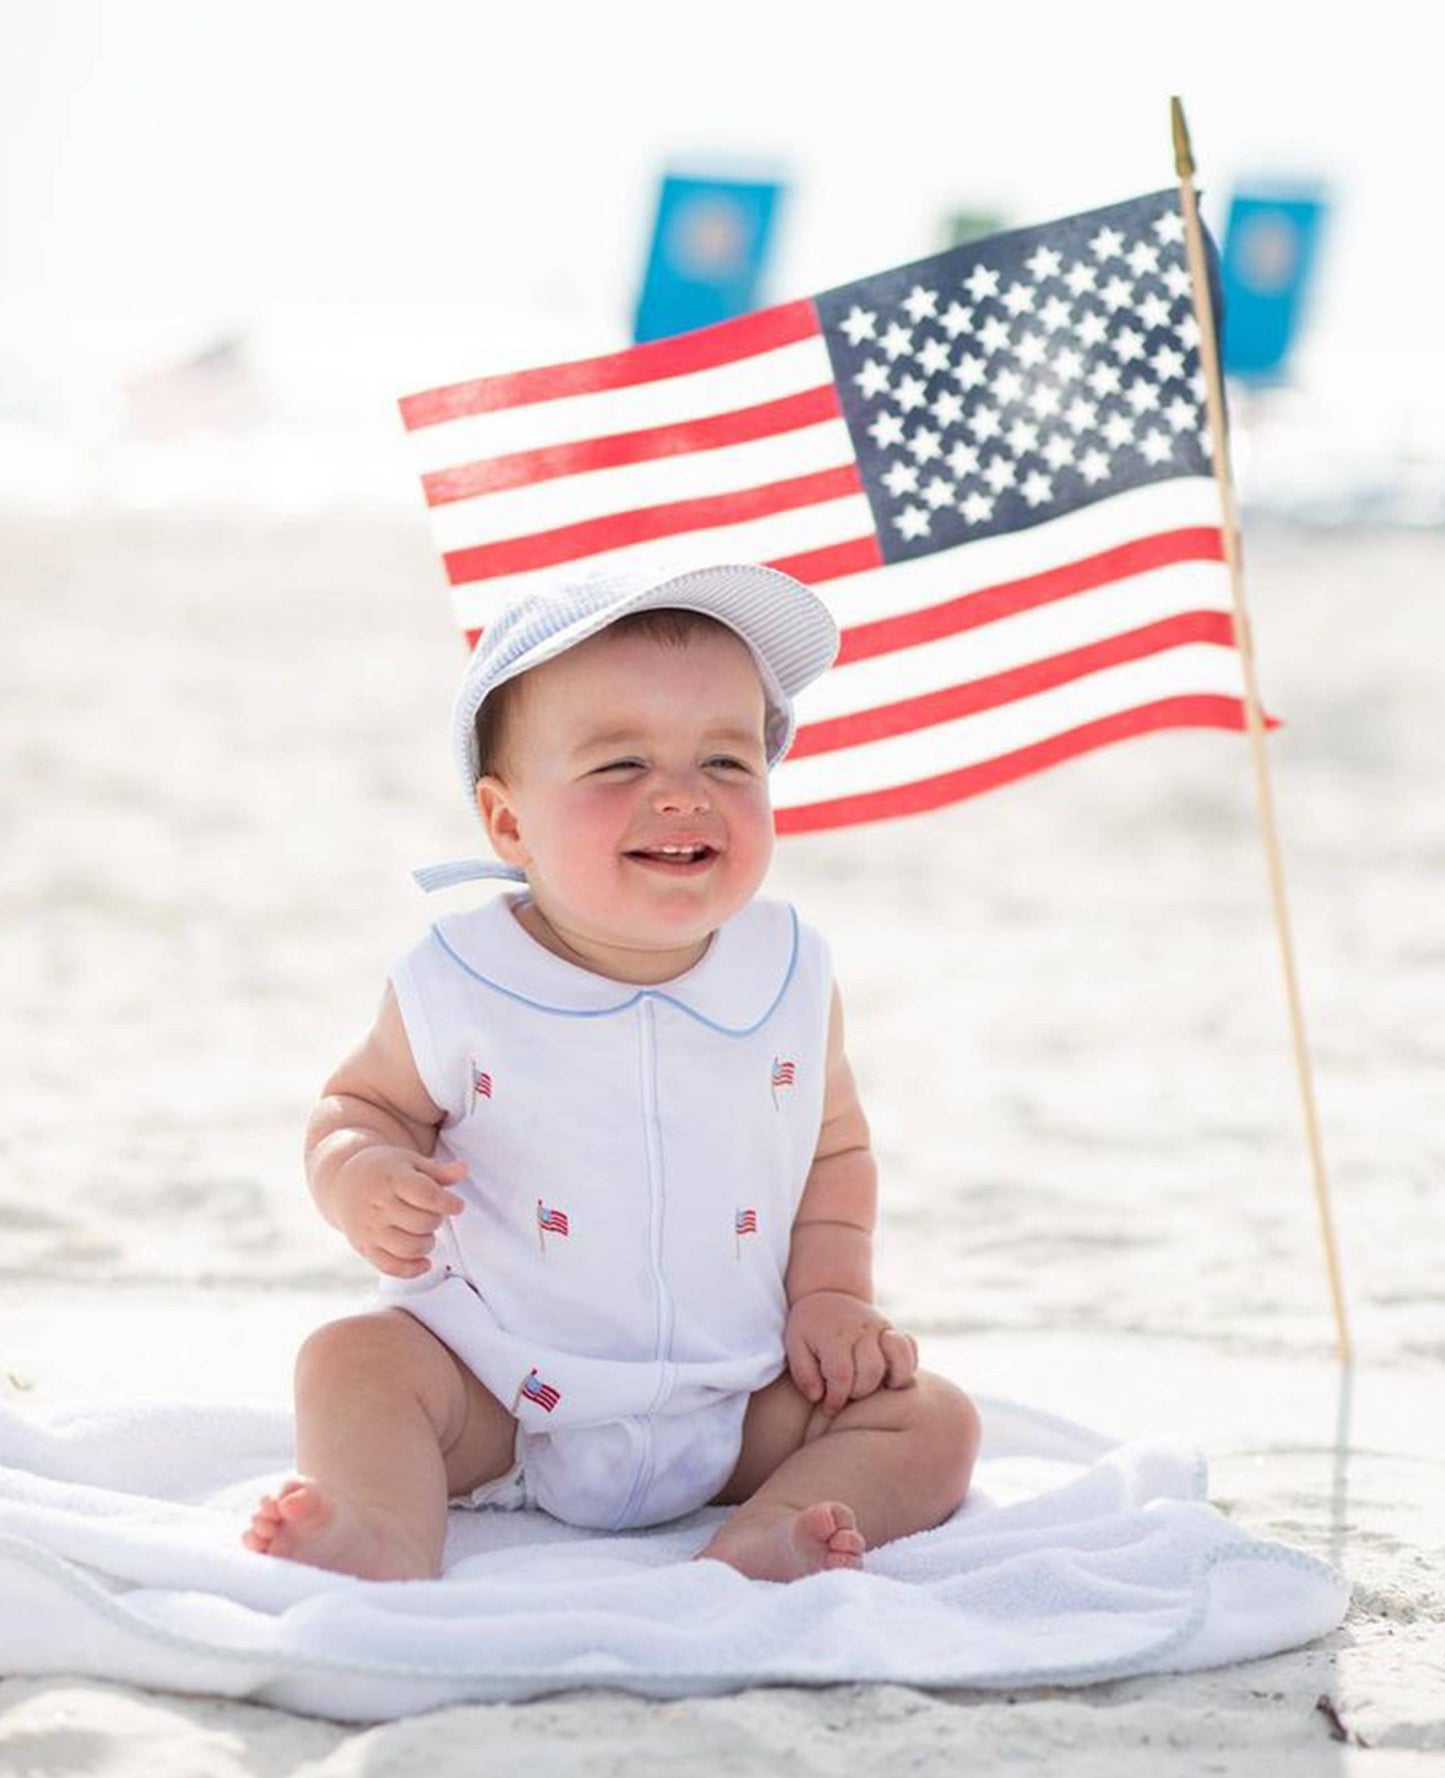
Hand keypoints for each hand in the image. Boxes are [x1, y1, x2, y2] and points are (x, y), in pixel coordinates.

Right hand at [331, 1146, 466, 1277]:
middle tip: (435, 1214)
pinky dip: (413, 1269)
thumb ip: (439, 1171)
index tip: (457, 1205)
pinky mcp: (365, 1248)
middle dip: (437, 1220)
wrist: (343, 1183)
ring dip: (428, 1244)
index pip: (427, 1195)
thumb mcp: (410, 1162)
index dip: (448, 1203)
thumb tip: (464, 1169)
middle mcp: (378, 1205)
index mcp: (392, 1179)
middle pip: (422, 1223)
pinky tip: (425, 1261)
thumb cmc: (386, 1171)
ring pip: (409, 1248)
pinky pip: (391, 1267)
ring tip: (427, 1233)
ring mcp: (370, 1229)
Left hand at [784, 1290, 918, 1415]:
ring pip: (899, 1359)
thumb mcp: (795, 1345)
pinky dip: (907, 1366)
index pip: (841, 1376)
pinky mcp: (892, 1330)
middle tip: (847, 1395)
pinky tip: (891, 1378)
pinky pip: (910, 1348)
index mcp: (835, 1336)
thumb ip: (803, 1374)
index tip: (829, 1406)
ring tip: (876, 1389)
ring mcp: (881, 1328)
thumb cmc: (809, 1327)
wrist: (827, 1294)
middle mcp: (862, 1330)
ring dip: (890, 1381)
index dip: (836, 1398)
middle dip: (859, 1392)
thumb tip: (819, 1397)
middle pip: (871, 1372)